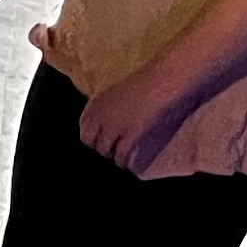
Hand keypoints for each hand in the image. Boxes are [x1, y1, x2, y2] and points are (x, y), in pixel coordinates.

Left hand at [75, 68, 192, 176]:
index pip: (84, 130)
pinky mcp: (129, 135)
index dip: (93, 137)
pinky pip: (120, 155)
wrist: (161, 82)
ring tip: (121, 157)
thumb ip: (108, 108)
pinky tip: (129, 163)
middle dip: (101, 147)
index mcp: (95, 104)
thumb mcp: (117, 93)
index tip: (100, 141)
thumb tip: (105, 124)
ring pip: (104, 150)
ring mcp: (113, 126)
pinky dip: (123, 161)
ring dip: (112, 154)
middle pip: (92, 142)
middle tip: (112, 150)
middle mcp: (100, 116)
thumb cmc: (145, 85)